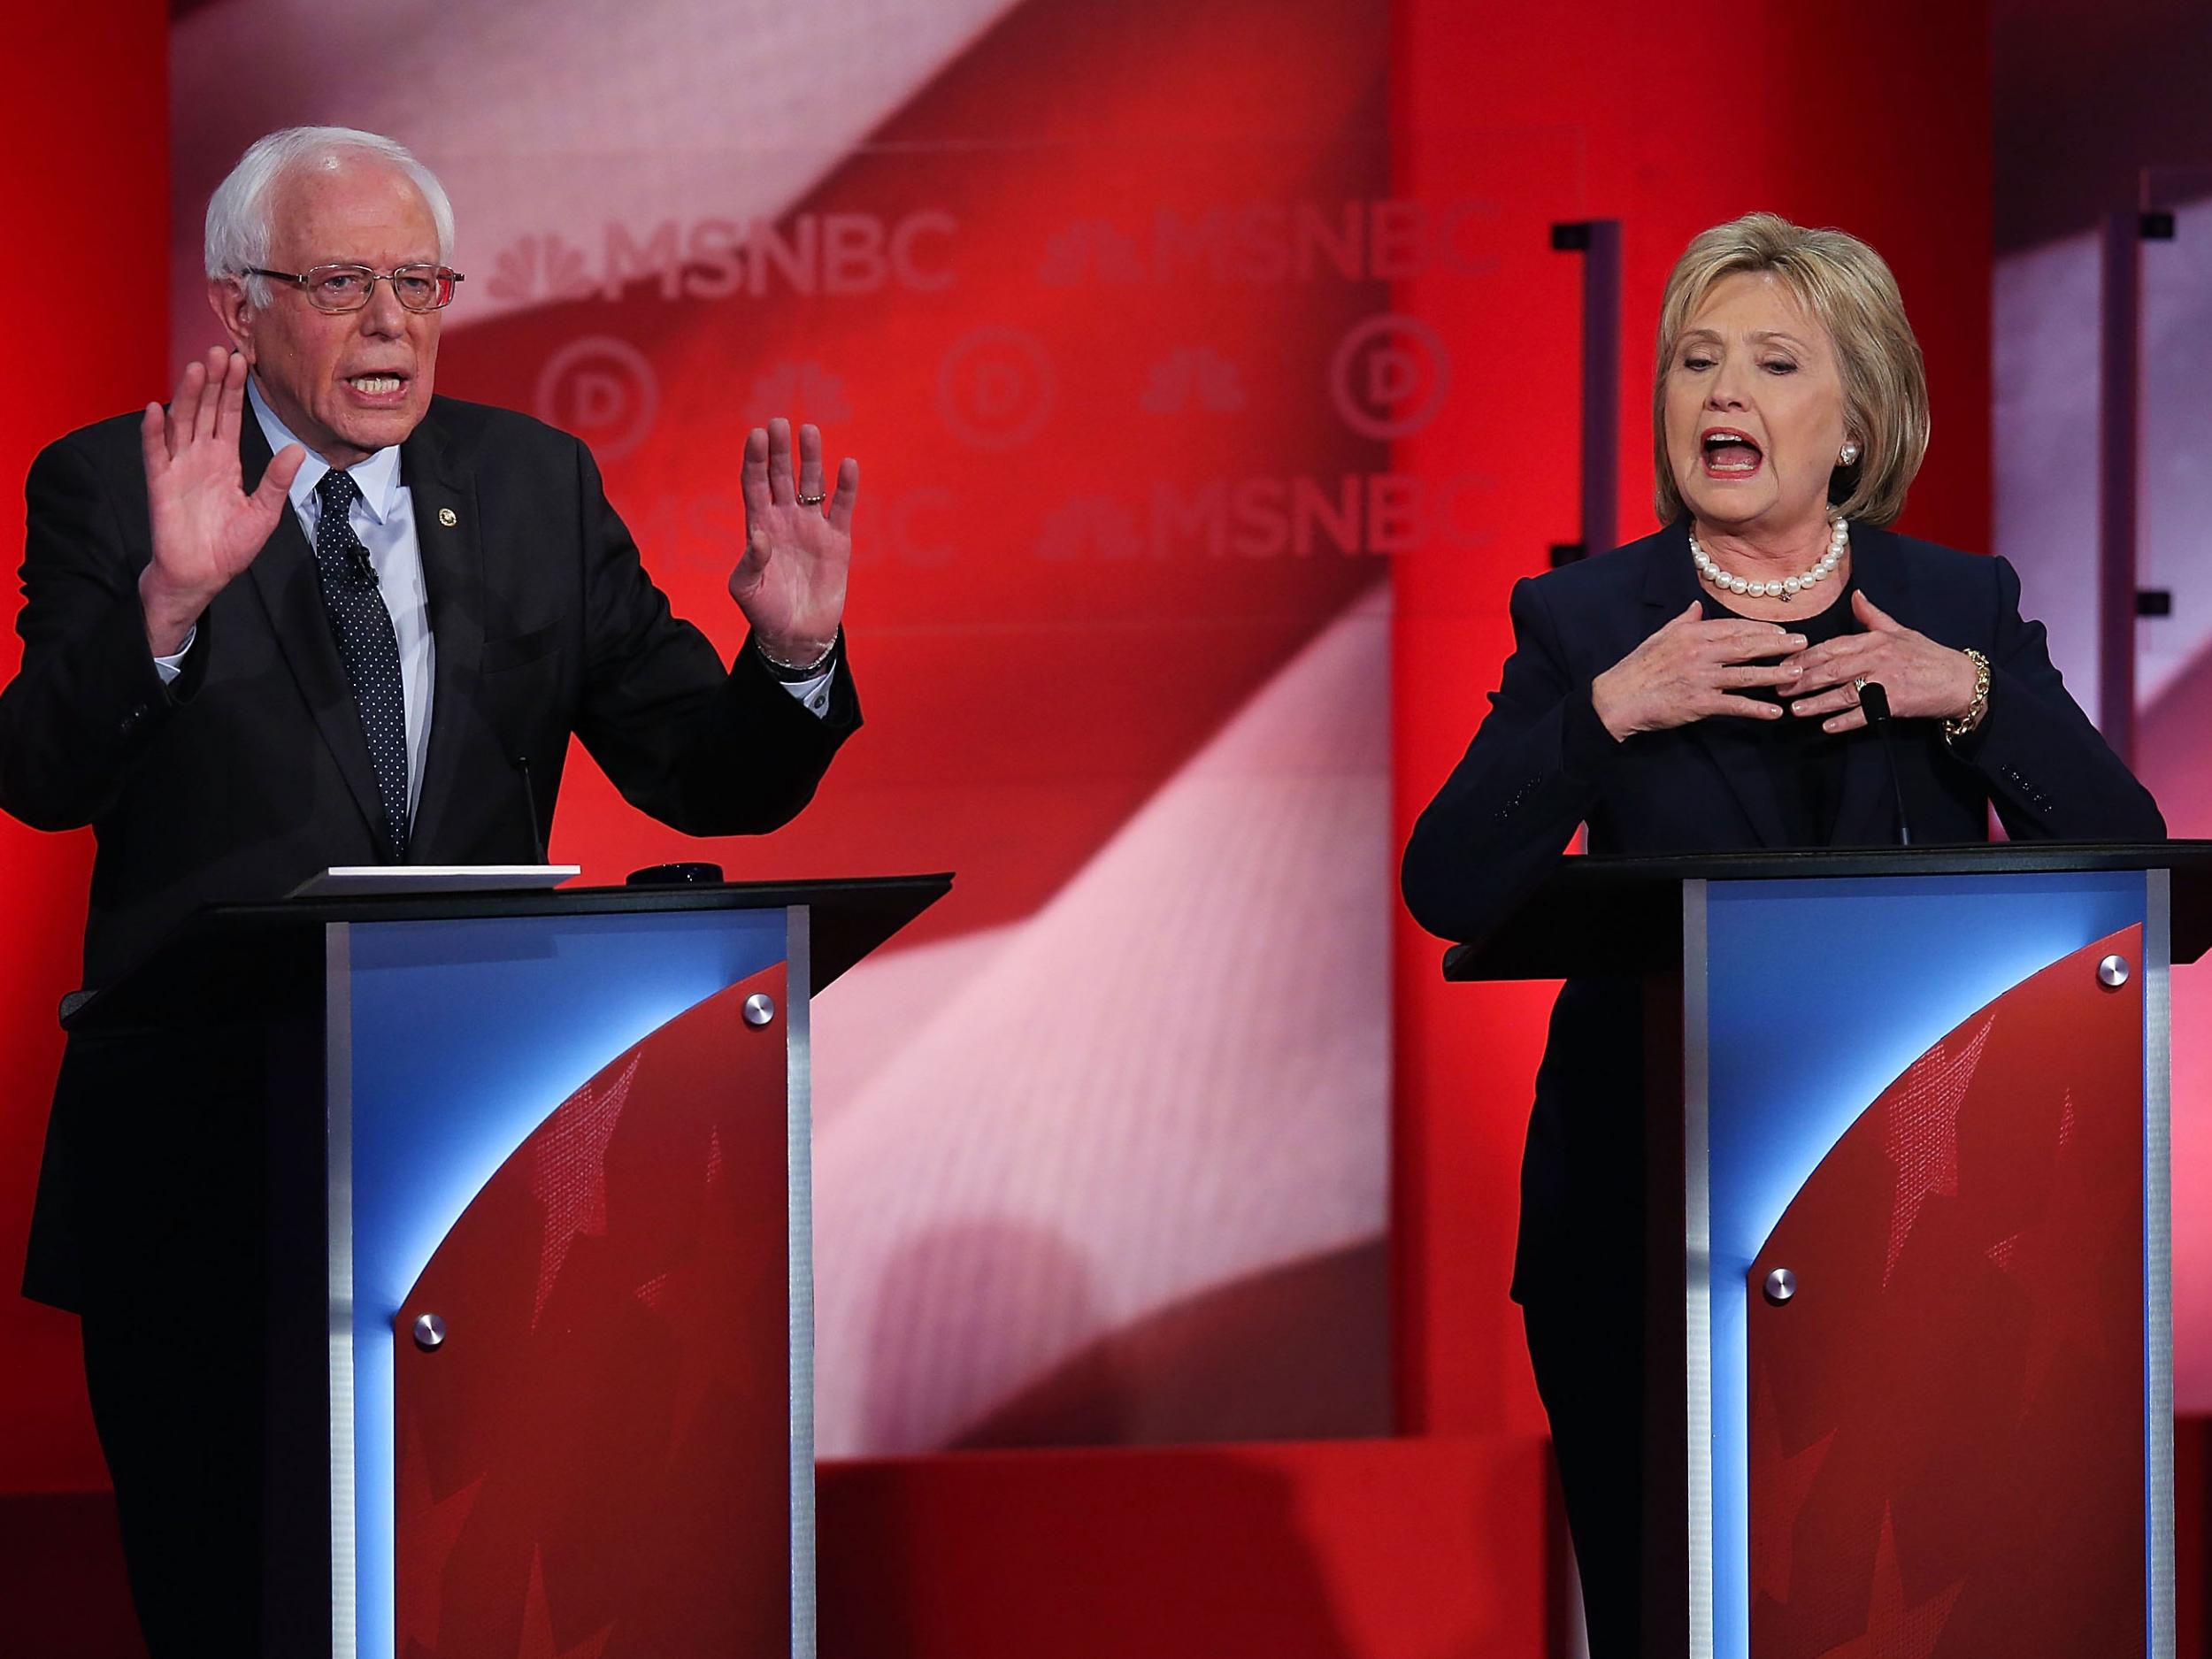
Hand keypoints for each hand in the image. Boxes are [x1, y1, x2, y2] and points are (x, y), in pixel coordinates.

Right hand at [137, 347, 305, 654]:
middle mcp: (200, 457)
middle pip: (206, 410)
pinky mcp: (161, 484)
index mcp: (225, 461)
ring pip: (182, 423)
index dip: (233, 389)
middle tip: (218, 349)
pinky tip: (157, 408)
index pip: (229, 416)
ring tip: (196, 368)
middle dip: (213, 381)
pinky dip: (154, 431)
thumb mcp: (264, 513)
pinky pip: (155, 452)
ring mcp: (178, 467)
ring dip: (188, 396)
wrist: (202, 575)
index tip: (240, 360)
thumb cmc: (230, 547)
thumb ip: (277, 481)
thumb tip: (297, 451)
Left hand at [729, 416, 856, 663]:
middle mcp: (786, 519)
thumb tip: (760, 535)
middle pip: (782, 476)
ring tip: (810, 431)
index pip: (755, 484)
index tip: (756, 435)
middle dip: (780, 450)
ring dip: (811, 459)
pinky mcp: (838, 540)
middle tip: (779, 423)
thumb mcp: (746, 590)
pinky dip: (846, 487)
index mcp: (760, 525)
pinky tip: (848, 464)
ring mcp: (812, 527)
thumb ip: (751, 561)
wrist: (797, 634)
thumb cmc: (765, 612)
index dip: (755, 460)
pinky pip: (843, 508)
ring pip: (812, 485)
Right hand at [1589, 602, 1808, 739]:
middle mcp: (1700, 652)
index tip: (1781, 632)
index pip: (1734, 627)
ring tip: (1797, 673)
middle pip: (1747, 646)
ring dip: (1775, 674)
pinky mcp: (1699, 703)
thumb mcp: (1660, 637)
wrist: (1617, 698)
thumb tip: (1698, 606)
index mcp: (1692, 634)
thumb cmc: (1637, 668)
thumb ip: (1684, 621)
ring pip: (1746, 674)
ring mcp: (1701, 678)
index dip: (1761, 630)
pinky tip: (1774, 713)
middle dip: (1778, 645)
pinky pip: (1734, 705)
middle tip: (1803, 644)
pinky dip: (1756, 709)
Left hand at [1781, 591, 1978, 732]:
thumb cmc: (1928, 656)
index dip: (1806, 656)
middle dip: (1803, 678)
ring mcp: (1886, 680)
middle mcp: (1878, 657)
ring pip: (1844, 692)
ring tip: (1795, 710)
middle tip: (1779, 686)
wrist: (1961, 680)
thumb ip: (1873, 617)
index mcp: (1875, 640)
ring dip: (1817, 702)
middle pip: (1832, 669)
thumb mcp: (1900, 631)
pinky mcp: (1896, 702)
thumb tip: (1856, 596)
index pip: (1832, 647)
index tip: (1784, 662)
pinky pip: (1865, 713)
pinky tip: (1827, 727)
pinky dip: (1845, 721)